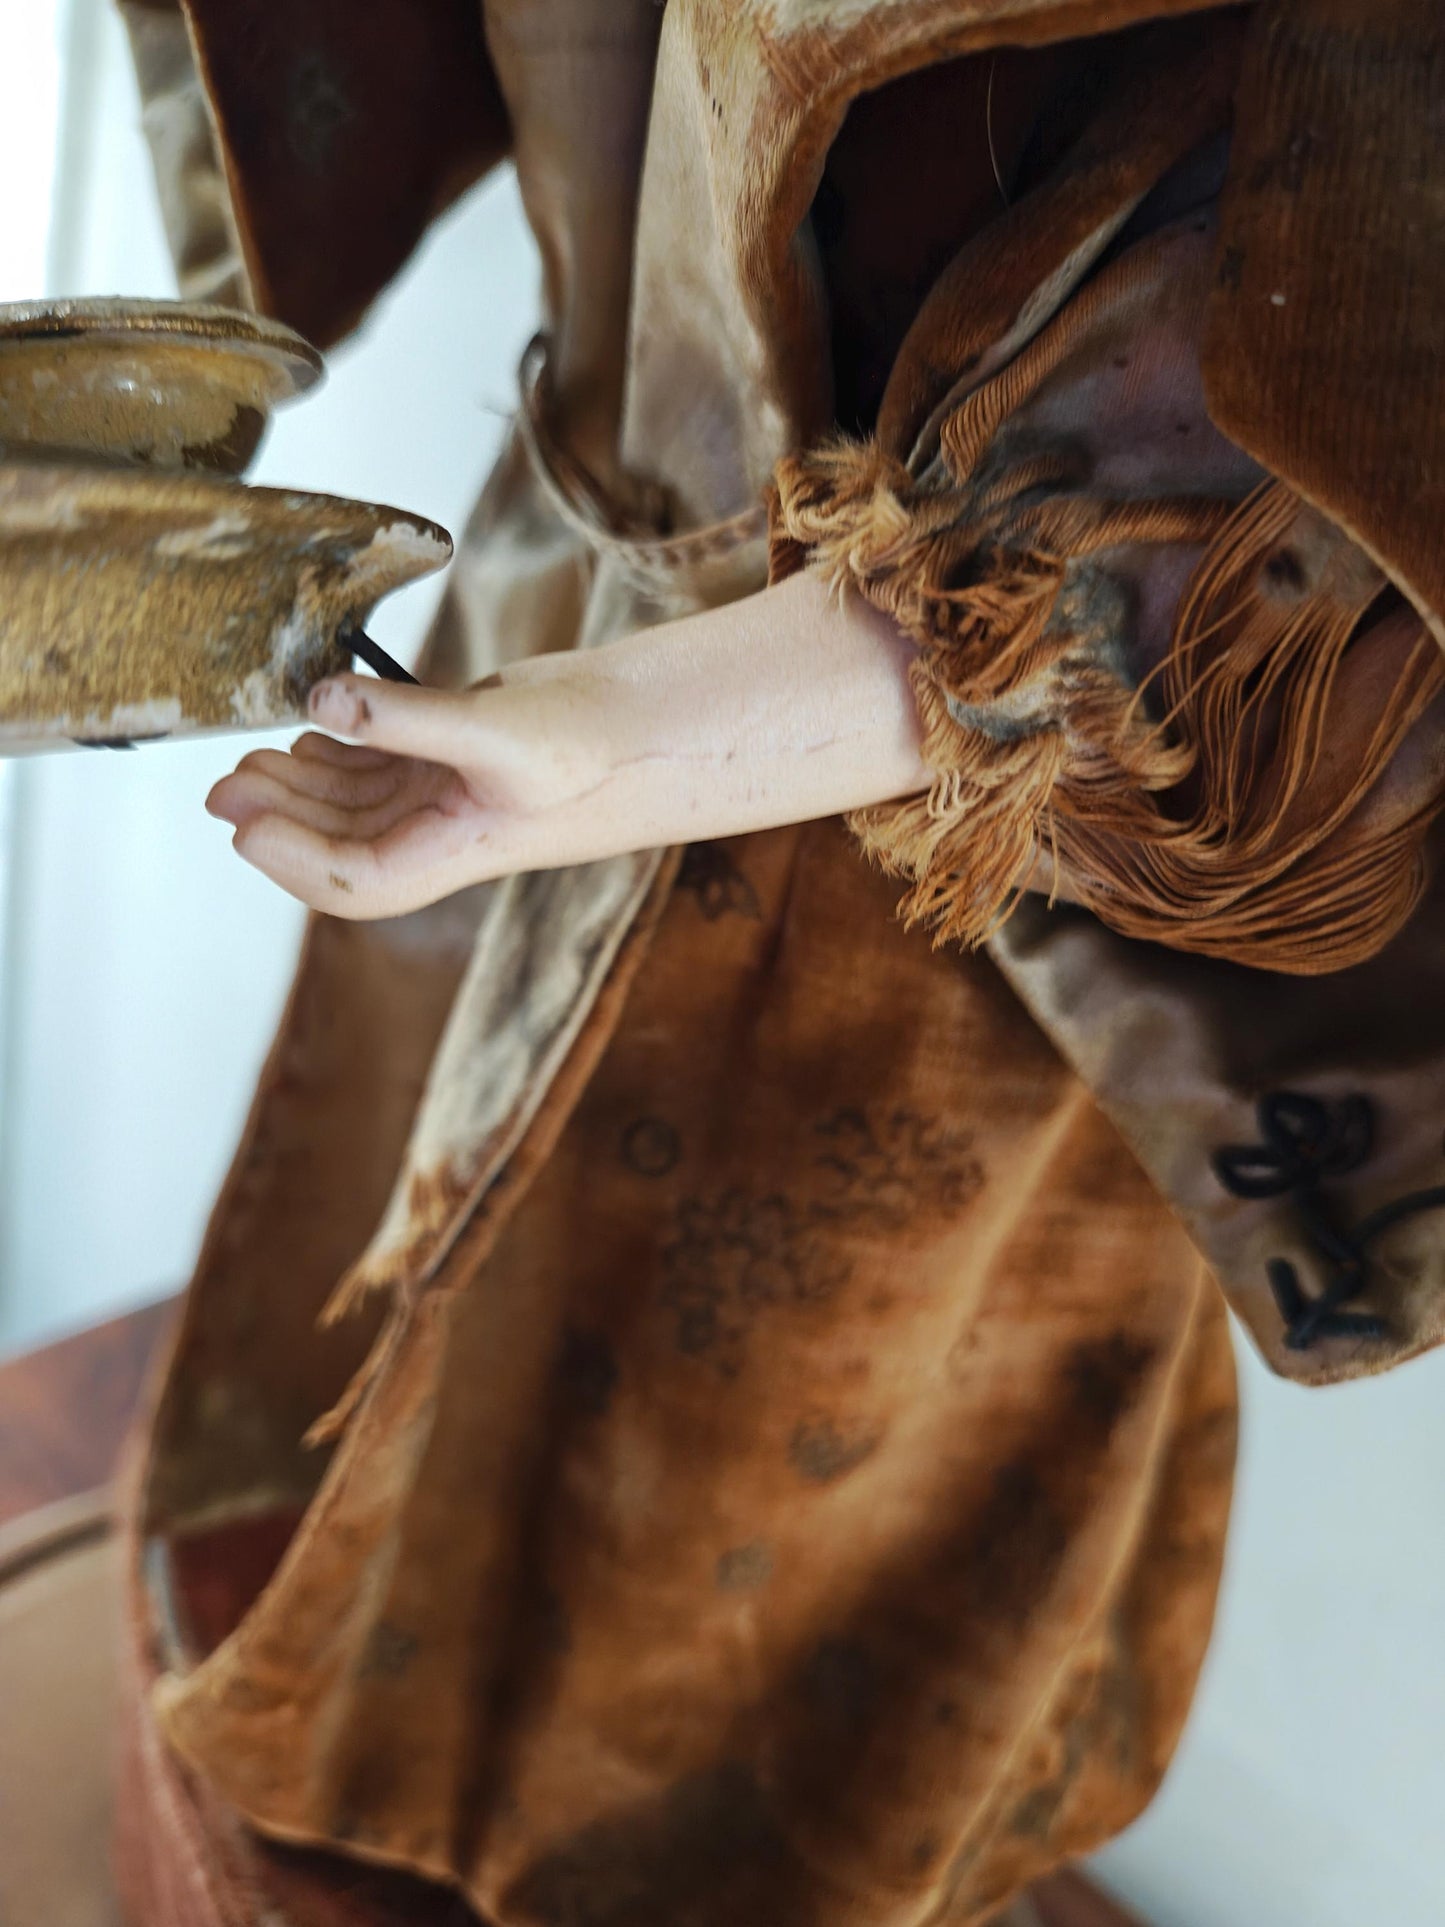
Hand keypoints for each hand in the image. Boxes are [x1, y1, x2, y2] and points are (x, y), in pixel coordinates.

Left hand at [206, 572, 931, 918]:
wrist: (653, 728)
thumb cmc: (595, 746)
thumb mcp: (499, 729)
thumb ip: (406, 716)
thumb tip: (323, 702)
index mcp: (452, 851)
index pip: (354, 879)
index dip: (292, 858)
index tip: (243, 824)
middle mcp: (441, 833)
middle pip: (339, 844)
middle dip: (279, 819)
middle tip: (223, 785)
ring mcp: (445, 799)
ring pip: (351, 803)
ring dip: (298, 785)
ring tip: (249, 758)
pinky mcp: (452, 761)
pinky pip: (377, 767)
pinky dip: (335, 751)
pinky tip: (307, 729)